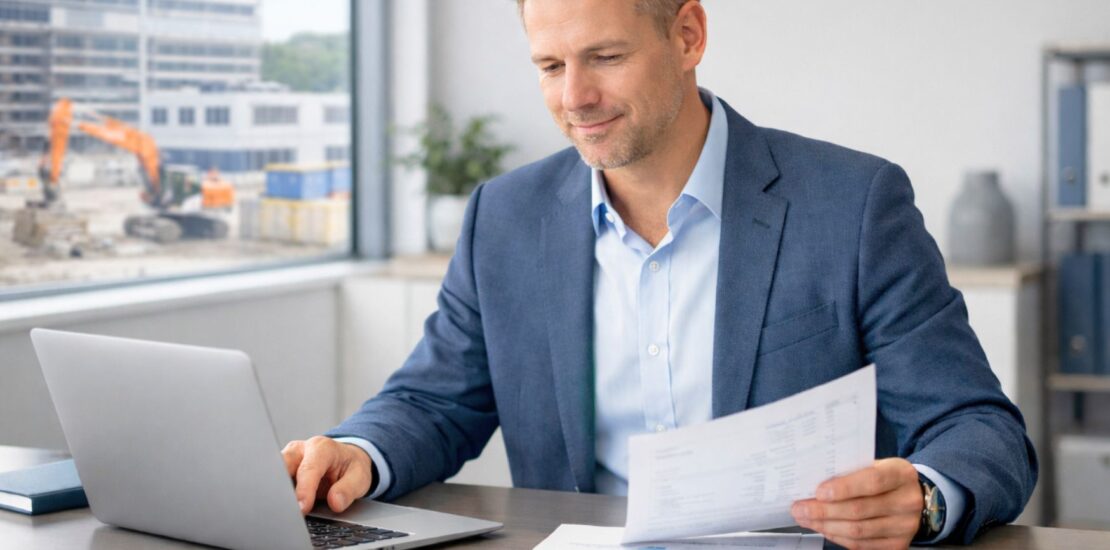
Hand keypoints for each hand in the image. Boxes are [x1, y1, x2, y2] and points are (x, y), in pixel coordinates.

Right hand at [282, 436, 374, 514]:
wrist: (345, 460)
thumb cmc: (350, 467)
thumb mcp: (360, 477)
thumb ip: (348, 490)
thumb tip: (335, 503)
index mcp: (322, 448)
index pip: (308, 469)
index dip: (304, 490)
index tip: (302, 508)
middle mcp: (300, 450)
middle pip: (282, 467)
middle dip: (282, 488)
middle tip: (286, 510)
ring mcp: (288, 458)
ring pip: (273, 474)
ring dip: (276, 492)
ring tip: (282, 510)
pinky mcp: (280, 469)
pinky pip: (273, 481)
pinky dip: (275, 494)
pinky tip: (280, 506)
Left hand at [791, 458, 922, 549]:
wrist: (913, 497)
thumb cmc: (885, 478)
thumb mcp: (875, 465)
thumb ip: (851, 471)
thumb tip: (813, 483)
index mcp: (901, 473)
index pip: (872, 480)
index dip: (844, 488)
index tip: (819, 492)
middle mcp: (907, 501)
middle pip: (860, 510)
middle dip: (824, 511)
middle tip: (800, 508)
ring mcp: (905, 526)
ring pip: (858, 531)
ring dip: (826, 526)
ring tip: (805, 518)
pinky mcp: (898, 545)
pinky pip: (861, 545)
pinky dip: (837, 537)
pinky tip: (823, 528)